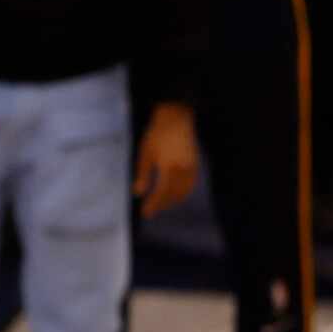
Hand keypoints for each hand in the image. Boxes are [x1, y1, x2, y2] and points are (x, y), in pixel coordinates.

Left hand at [131, 102, 197, 218]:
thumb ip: (142, 174)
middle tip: (150, 210)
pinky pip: (190, 185)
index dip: (154, 205)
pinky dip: (182, 193)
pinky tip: (173, 195)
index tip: (145, 213)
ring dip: (172, 200)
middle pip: (173, 195)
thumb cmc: (156, 134)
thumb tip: (137, 193)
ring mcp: (191, 167)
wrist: (176, 118)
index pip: (162, 192)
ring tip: (160, 204)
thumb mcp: (145, 153)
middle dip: (162, 204)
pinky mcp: (195, 165)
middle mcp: (183, 169)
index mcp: (169, 167)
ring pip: (184, 192)